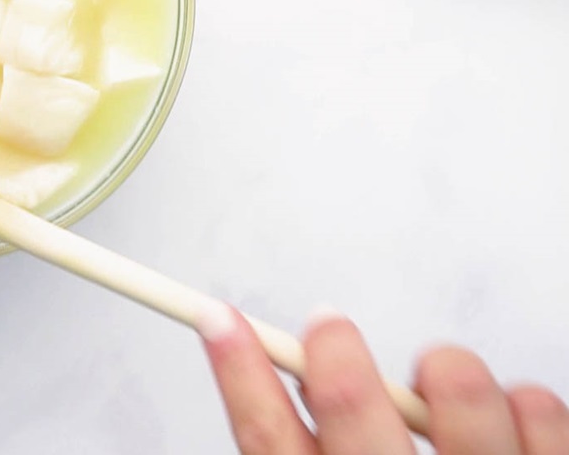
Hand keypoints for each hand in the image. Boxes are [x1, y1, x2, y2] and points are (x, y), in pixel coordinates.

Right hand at [200, 305, 568, 453]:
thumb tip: (293, 395)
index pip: (266, 437)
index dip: (238, 370)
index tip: (221, 321)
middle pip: (351, 402)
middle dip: (330, 347)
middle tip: (327, 330)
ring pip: (459, 390)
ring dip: (440, 371)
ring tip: (434, 386)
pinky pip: (538, 410)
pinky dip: (521, 401)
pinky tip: (504, 424)